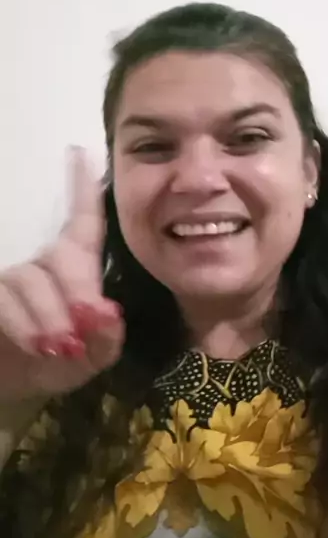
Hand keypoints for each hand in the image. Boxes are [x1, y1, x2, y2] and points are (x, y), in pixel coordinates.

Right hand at [0, 147, 124, 401]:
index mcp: (76, 268)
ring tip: (61, 348)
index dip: (84, 189)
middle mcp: (42, 264)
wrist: (16, 385)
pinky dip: (23, 323)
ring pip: (31, 278)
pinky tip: (39, 344)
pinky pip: (4, 297)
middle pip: (63, 254)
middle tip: (87, 326)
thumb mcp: (93, 359)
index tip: (82, 152)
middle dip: (78, 290)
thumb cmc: (61, 363)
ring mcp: (12, 278)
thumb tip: (107, 313)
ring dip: (49, 315)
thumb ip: (106, 340)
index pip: (84, 222)